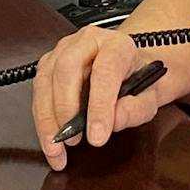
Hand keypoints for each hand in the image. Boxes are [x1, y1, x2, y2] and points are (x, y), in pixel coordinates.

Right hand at [30, 24, 183, 170]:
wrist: (133, 67)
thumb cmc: (141, 81)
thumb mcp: (152, 97)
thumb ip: (136, 109)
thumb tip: (113, 122)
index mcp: (117, 45)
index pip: (105, 71)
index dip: (99, 106)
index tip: (97, 136)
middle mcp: (87, 41)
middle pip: (66, 69)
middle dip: (65, 109)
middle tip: (73, 141)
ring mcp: (63, 49)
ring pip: (45, 79)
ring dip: (47, 118)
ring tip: (56, 148)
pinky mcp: (49, 64)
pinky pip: (38, 90)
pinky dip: (41, 117)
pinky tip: (49, 138)